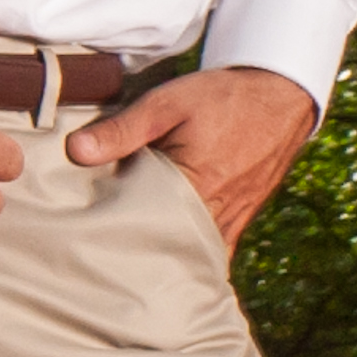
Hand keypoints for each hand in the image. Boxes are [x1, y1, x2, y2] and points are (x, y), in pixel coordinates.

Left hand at [70, 65, 320, 251]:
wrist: (280, 97)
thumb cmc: (224, 98)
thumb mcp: (167, 103)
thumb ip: (123, 129)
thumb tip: (76, 152)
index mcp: (193, 188)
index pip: (141, 226)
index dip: (113, 231)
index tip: (87, 235)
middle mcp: (215, 214)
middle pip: (165, 246)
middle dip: (135, 249)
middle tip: (100, 251)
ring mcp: (231, 222)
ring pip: (189, 253)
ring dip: (162, 253)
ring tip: (129, 257)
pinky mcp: (239, 221)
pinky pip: (213, 252)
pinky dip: (191, 255)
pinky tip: (170, 259)